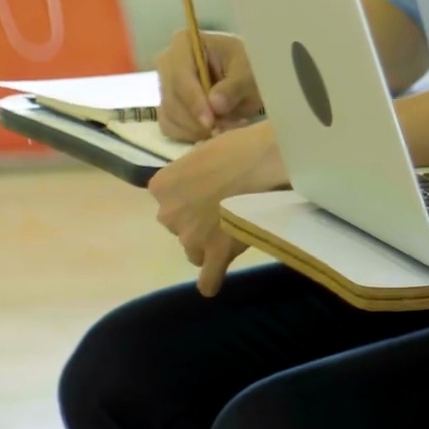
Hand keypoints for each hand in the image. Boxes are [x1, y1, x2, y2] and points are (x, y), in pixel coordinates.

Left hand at [148, 125, 277, 295]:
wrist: (266, 161)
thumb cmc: (241, 147)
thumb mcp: (204, 152)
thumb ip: (195, 174)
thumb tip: (206, 183)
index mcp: (162, 186)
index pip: (170, 200)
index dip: (194, 196)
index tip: (215, 190)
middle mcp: (168, 213)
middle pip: (180, 225)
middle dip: (199, 221)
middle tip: (229, 209)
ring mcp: (191, 236)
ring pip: (193, 250)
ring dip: (209, 244)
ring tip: (236, 233)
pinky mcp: (216, 253)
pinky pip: (208, 278)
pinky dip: (211, 280)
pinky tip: (213, 282)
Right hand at [156, 30, 261, 141]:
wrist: (248, 77)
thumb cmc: (248, 67)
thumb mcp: (249, 73)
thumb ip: (234, 87)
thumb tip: (215, 105)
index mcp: (184, 43)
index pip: (180, 76)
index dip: (193, 101)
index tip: (210, 121)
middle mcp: (168, 63)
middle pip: (172, 98)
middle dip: (198, 119)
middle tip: (227, 128)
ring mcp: (164, 85)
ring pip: (170, 115)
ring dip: (198, 129)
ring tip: (228, 127)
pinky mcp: (167, 106)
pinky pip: (170, 127)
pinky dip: (191, 135)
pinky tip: (214, 132)